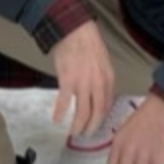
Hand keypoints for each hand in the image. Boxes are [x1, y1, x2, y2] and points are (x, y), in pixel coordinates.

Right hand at [46, 22, 114, 138]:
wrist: (74, 29)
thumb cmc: (88, 42)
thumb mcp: (103, 61)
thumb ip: (102, 78)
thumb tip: (97, 93)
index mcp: (108, 79)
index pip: (107, 105)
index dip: (101, 118)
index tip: (95, 124)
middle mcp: (98, 85)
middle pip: (96, 114)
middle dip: (91, 127)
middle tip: (85, 134)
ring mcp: (83, 84)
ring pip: (82, 113)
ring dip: (78, 126)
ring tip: (73, 132)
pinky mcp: (67, 82)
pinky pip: (64, 103)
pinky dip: (59, 113)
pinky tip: (55, 119)